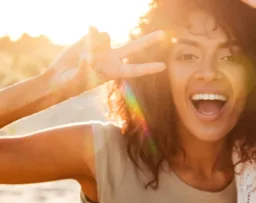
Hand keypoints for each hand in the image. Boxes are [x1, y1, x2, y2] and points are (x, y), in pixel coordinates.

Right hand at [46, 27, 166, 97]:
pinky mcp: (90, 39)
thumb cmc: (71, 84)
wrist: (58, 78)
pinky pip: (94, 31)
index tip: (163, 67)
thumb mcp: (80, 78)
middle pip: (134, 47)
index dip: (148, 68)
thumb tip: (91, 54)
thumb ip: (88, 65)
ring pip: (106, 37)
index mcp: (113, 72)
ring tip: (85, 54)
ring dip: (96, 43)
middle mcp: (112, 58)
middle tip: (163, 34)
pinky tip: (82, 43)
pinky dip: (89, 35)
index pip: (134, 70)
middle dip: (148, 40)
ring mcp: (102, 47)